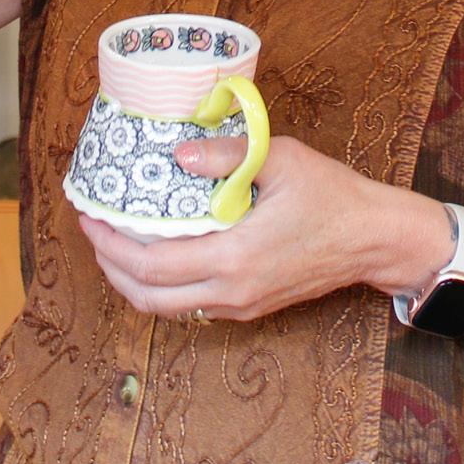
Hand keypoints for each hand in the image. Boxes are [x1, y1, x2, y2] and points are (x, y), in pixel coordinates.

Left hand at [76, 135, 452, 322]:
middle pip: (147, 298)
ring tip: (116, 244)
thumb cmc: (331, 195)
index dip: (110, 245)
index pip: (150, 266)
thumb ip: (225, 156)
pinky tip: (159, 255)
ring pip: (166, 309)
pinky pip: (191, 307)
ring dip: (133, 281)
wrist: (373, 238)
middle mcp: (231, 292)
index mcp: (234, 259)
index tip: (90, 216)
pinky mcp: (250, 307)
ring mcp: (240, 306)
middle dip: (109, 266)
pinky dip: (162, 286)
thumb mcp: (279, 159)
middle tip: (93, 230)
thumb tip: (178, 154)